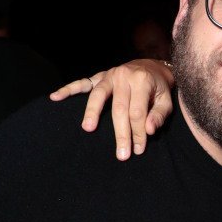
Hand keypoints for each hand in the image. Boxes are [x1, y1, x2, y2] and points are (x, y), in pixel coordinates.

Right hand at [49, 59, 174, 159]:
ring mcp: (109, 75)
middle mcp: (123, 76)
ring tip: (88, 128)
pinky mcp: (99, 77)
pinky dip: (68, 89)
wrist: (152, 67)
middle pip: (119, 108)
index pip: (137, 112)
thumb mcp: (166, 101)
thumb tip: (149, 130)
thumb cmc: (158, 89)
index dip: (138, 132)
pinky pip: (82, 83)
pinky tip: (55, 97)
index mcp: (141, 81)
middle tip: (121, 154)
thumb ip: (159, 115)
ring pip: (98, 95)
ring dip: (92, 112)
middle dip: (120, 133)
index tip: (138, 149)